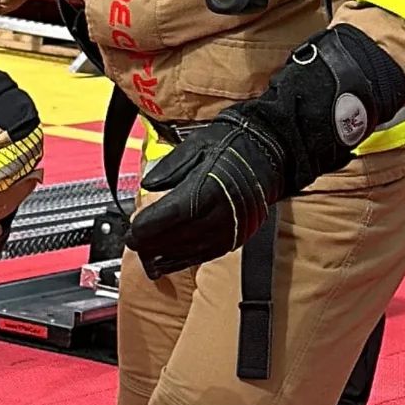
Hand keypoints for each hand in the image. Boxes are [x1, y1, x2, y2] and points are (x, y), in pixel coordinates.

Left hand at [126, 114, 286, 279]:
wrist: (272, 152)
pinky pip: (206, 254)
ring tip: (146, 256)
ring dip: (165, 255)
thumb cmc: (233, 144)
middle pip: (178, 236)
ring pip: (191, 250)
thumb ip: (169, 167)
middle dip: (151, 243)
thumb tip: (147, 183)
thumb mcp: (196, 145)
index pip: (171, 215)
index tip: (131, 230)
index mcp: (208, 188)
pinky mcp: (237, 236)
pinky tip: (169, 261)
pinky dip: (185, 260)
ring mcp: (231, 228)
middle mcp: (221, 213)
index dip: (148, 227)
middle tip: (133, 242)